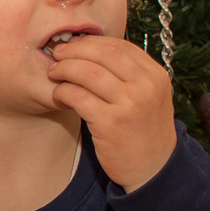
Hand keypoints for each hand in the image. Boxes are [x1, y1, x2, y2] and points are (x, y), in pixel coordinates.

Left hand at [46, 35, 177, 192]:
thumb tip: (91, 52)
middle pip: (103, 54)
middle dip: (75, 50)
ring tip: (54, 73)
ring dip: (65, 69)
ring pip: (89, 73)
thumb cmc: (143, 130)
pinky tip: (58, 94)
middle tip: (57, 54)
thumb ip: (130, 75)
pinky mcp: (111, 123)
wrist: (154, 168)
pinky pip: (79, 97)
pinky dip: (63, 92)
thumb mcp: (149, 96)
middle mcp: (146, 86)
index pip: (120, 46)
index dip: (92, 42)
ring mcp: (130, 104)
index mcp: (156, 75)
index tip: (74, 45)